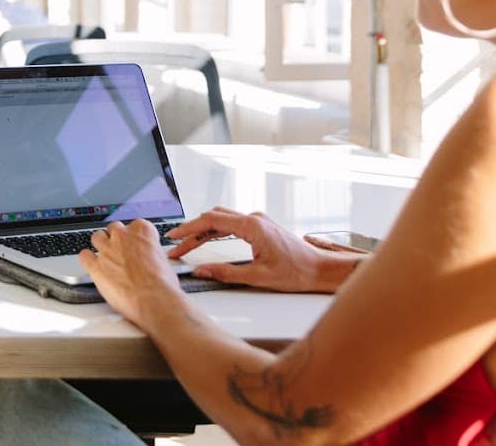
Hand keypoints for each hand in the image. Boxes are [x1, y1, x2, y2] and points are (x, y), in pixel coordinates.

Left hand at [80, 220, 182, 331]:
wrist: (153, 299)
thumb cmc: (162, 284)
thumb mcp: (164, 260)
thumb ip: (152, 253)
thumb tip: (151, 259)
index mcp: (142, 231)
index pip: (135, 225)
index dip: (135, 236)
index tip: (135, 243)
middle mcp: (122, 237)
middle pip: (114, 228)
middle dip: (116, 238)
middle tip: (121, 250)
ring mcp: (107, 250)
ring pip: (97, 237)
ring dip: (100, 244)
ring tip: (106, 256)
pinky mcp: (96, 266)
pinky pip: (84, 255)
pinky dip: (87, 258)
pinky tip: (91, 263)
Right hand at [166, 207, 353, 292]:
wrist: (321, 270)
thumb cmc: (297, 272)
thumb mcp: (258, 277)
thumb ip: (226, 273)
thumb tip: (201, 271)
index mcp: (252, 226)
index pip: (211, 221)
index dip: (188, 229)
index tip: (174, 238)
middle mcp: (254, 219)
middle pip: (213, 218)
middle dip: (191, 231)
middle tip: (176, 246)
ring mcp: (258, 221)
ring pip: (221, 219)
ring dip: (202, 231)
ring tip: (187, 245)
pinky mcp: (261, 226)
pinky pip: (231, 223)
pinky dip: (215, 231)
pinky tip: (207, 240)